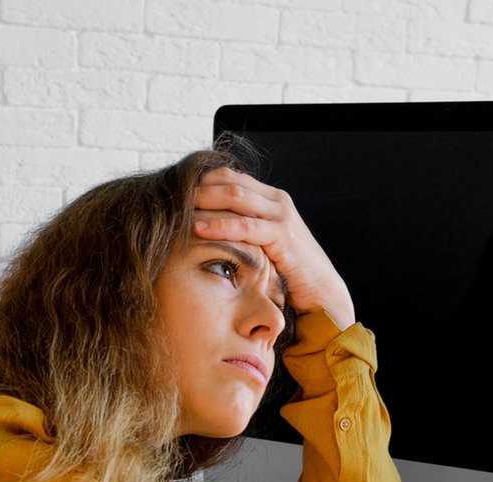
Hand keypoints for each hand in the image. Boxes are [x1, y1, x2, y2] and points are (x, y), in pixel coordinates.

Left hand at [192, 168, 354, 327]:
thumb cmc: (288, 273)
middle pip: (230, 181)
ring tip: (178, 209)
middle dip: (198, 187)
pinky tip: (198, 229)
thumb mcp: (262, 246)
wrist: (322, 293)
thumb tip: (206, 226)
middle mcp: (277, 201)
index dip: (202, 180)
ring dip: (205, 201)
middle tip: (170, 196)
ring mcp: (282, 216)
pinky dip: (220, 226)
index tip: (176, 191)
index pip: (231, 176)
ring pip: (236, 198)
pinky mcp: (283, 236)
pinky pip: (246, 226)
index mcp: (271, 199)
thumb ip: (243, 232)